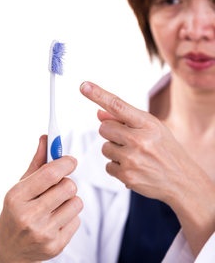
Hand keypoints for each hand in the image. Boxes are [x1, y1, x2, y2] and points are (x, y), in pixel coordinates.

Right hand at [0, 135, 82, 262]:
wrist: (11, 251)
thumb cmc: (17, 211)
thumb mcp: (21, 186)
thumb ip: (37, 162)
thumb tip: (46, 138)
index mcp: (17, 197)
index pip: (50, 173)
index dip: (65, 163)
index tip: (71, 160)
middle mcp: (29, 216)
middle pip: (68, 186)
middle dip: (67, 182)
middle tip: (59, 186)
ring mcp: (43, 233)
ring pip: (76, 202)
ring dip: (70, 200)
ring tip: (57, 205)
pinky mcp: (56, 246)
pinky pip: (77, 219)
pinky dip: (70, 216)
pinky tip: (56, 220)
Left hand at [80, 81, 190, 203]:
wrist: (182, 180)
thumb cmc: (165, 150)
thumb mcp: (152, 128)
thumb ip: (125, 119)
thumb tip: (98, 113)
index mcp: (147, 123)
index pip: (117, 105)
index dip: (98, 94)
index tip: (84, 86)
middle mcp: (140, 139)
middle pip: (104, 128)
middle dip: (111, 133)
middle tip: (129, 140)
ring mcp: (132, 158)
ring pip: (105, 147)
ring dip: (115, 151)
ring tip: (135, 156)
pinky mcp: (127, 175)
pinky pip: (108, 166)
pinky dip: (117, 167)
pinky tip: (134, 168)